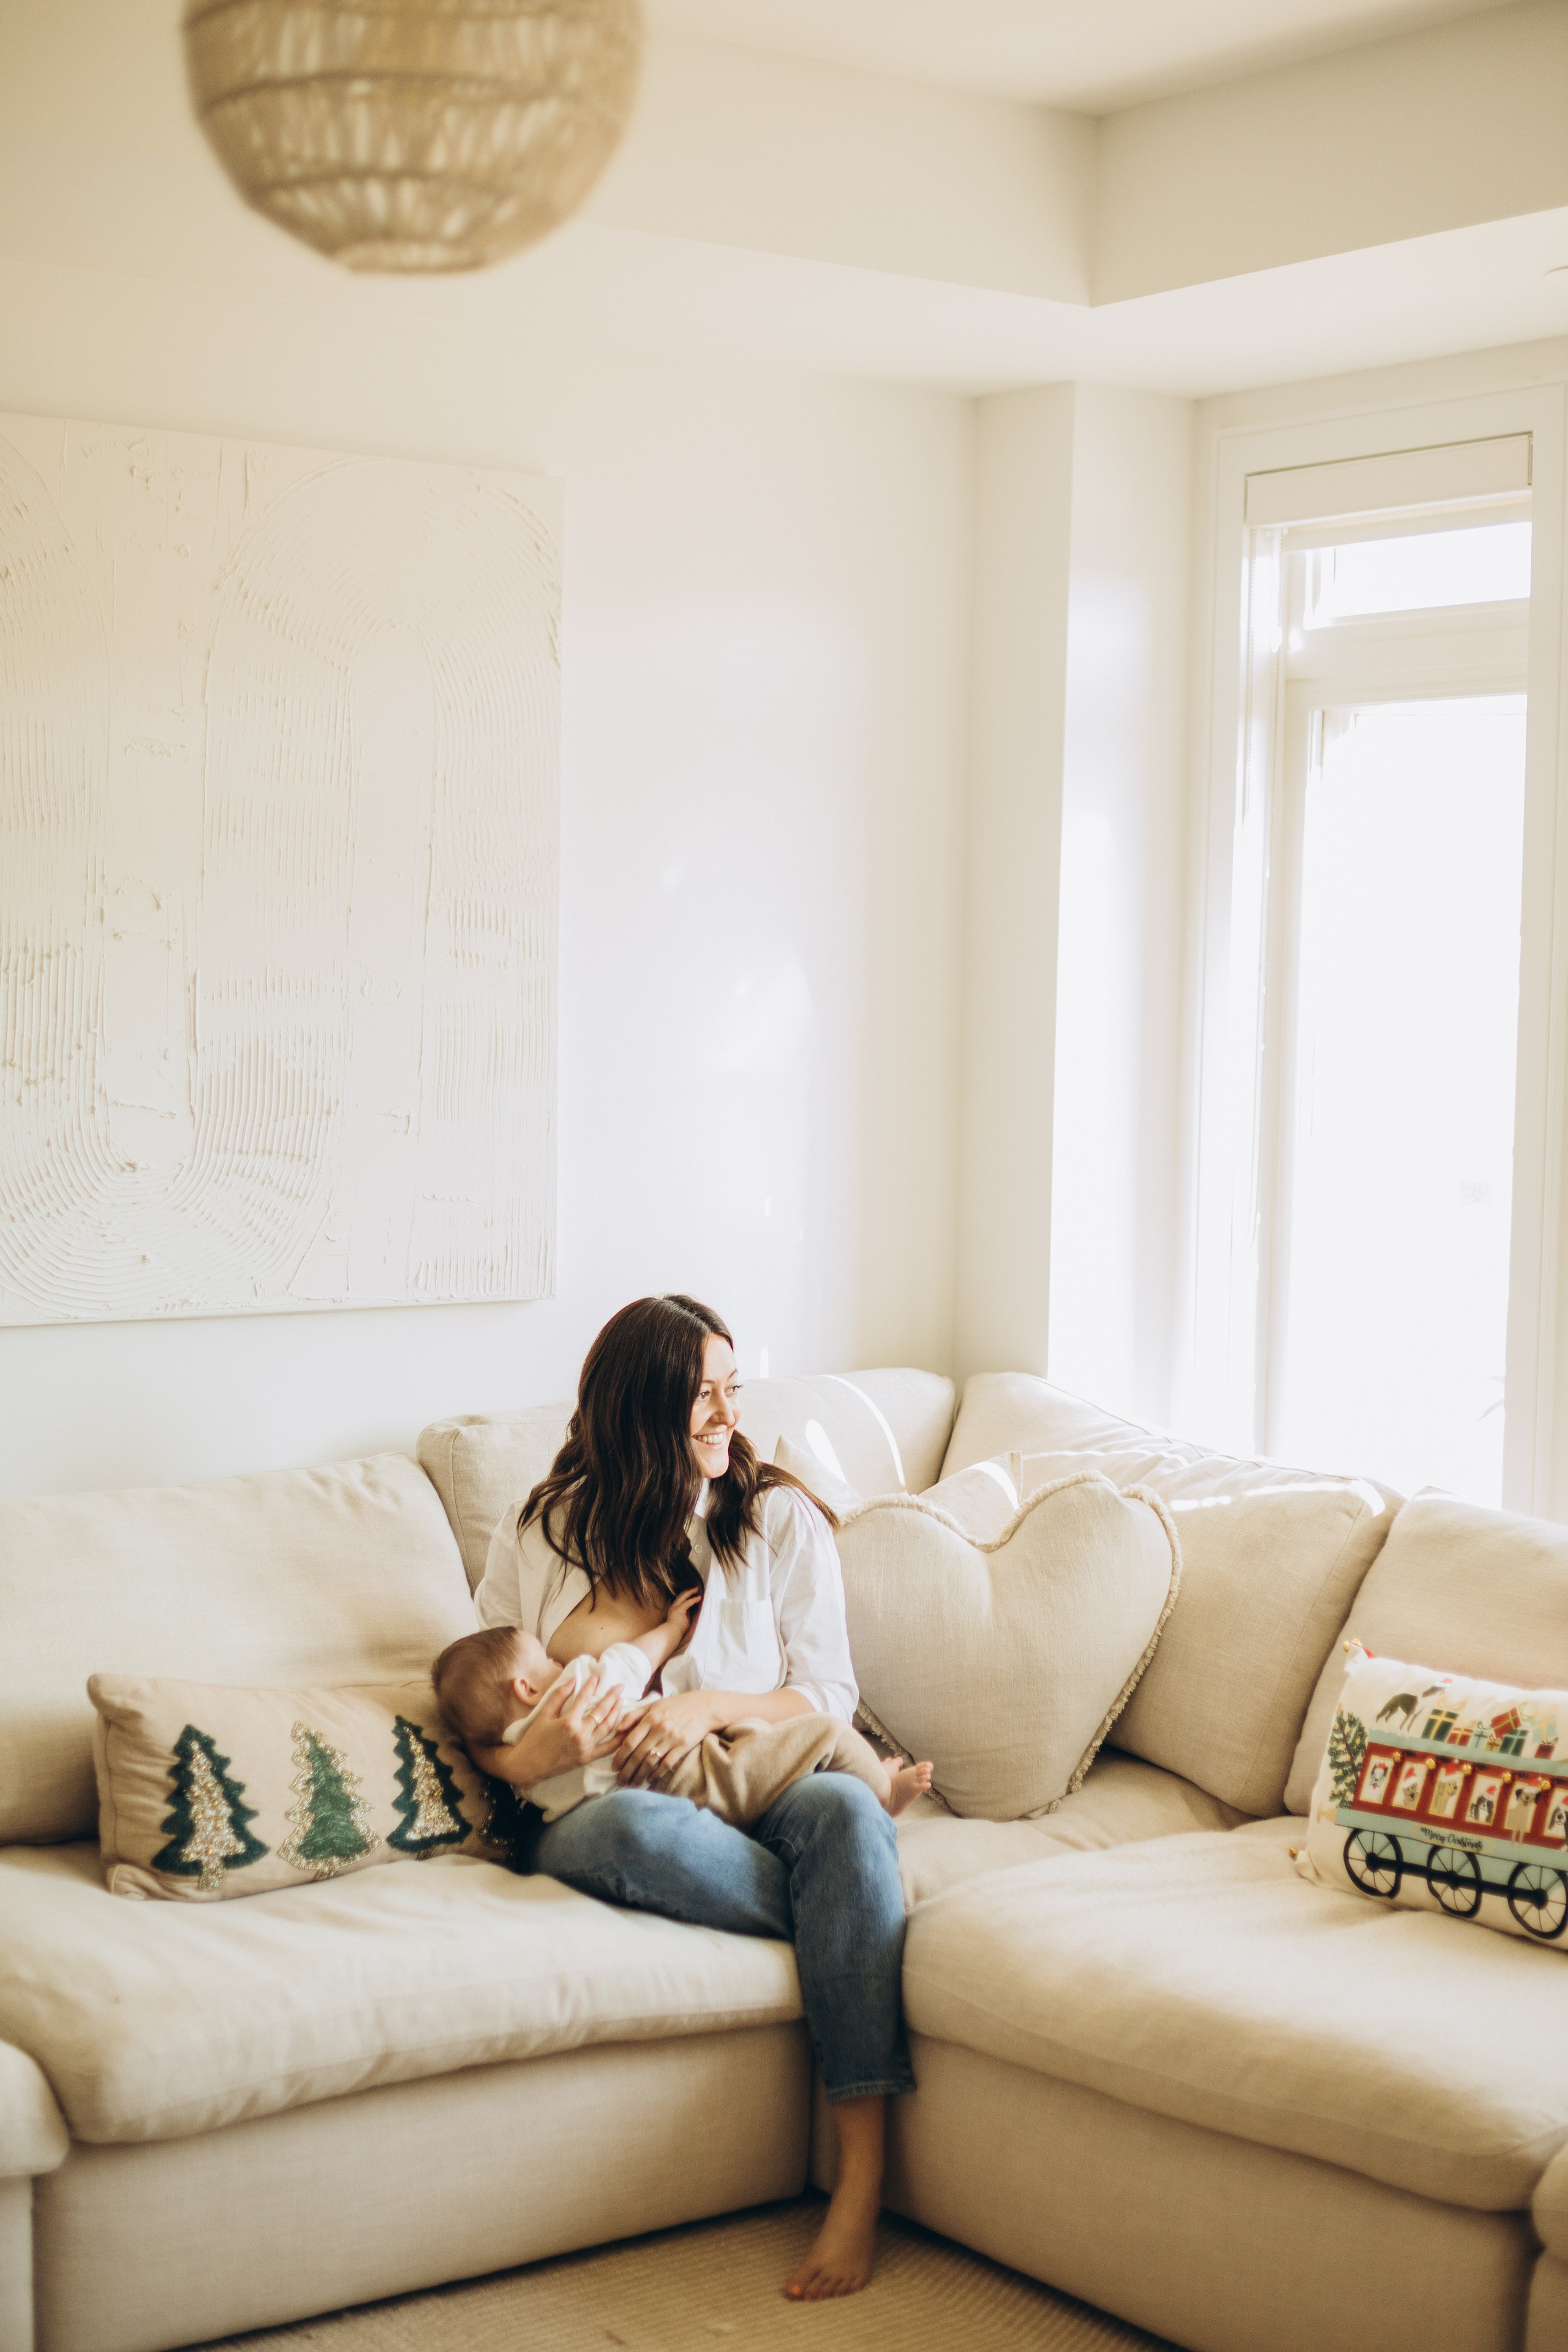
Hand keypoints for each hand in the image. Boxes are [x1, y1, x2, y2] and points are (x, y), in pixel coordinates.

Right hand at [472, 1666, 621, 1788]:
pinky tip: (625, 1730)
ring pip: (607, 1727)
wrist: (529, 1765)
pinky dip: (618, 1739)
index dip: (591, 1686)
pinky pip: (608, 1748)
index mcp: (568, 1721)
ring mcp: (586, 1747)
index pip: (584, 1699)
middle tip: (620, 1686)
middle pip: (601, 1711)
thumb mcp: (544, 1714)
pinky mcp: (588, 1758)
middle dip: (612, 1697)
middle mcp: (580, 1734)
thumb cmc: (534, 1738)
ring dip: (616, 1712)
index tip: (597, 1677)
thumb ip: (559, 1696)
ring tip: (622, 1701)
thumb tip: (573, 1680)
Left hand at [615, 1689, 720, 1787]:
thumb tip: (617, 1729)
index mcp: (650, 1718)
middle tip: (620, 1781)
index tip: (614, 1767)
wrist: (705, 1707)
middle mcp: (659, 1729)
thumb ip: (634, 1715)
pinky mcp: (683, 1746)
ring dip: (639, 1775)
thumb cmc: (676, 1705)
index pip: (630, 1741)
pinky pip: (667, 1764)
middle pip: (638, 1755)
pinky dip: (657, 1774)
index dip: (620, 1757)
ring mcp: (672, 1738)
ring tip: (632, 1784)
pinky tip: (651, 1780)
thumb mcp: (654, 1705)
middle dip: (627, 1771)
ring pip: (651, 1761)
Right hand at [664, 1587, 701, 1649]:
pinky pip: (688, 1602)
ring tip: (697, 1589)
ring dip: (691, 1592)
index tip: (691, 1592)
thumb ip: (686, 1614)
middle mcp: (674, 1606)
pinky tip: (699, 1597)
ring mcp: (676, 1607)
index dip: (685, 1594)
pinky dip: (694, 1599)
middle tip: (695, 1588)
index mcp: (673, 1609)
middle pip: (681, 1595)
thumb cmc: (677, 1630)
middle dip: (688, 1591)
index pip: (679, 1599)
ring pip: (684, 1596)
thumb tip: (691, 1610)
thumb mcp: (682, 1619)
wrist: (671, 1633)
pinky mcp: (679, 1609)